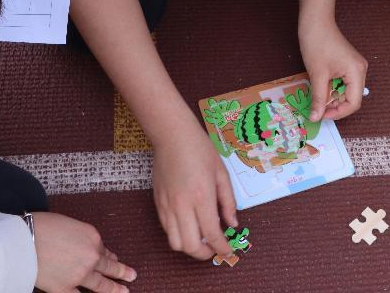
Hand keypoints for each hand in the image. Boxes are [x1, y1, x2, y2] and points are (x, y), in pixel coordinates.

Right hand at [32, 212, 135, 292]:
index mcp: (94, 238)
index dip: (109, 256)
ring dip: (114, 289)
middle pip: (110, 267)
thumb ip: (84, 239)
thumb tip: (92, 248)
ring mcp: (80, 274)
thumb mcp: (71, 225)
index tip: (113, 259)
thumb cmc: (43, 226)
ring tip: (125, 291)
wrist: (24, 240)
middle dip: (122, 272)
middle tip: (133, 276)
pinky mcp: (65, 288)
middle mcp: (92, 256)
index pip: (104, 250)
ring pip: (101, 285)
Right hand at [152, 120, 237, 261]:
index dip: (221, 248)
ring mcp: (167, 206)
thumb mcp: (221, 173)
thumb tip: (232, 224)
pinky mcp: (157, 203)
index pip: (211, 235)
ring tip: (201, 239)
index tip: (228, 251)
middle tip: (215, 249)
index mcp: (202, 197)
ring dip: (189, 247)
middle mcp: (182, 206)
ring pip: (174, 243)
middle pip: (190, 246)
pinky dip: (178, 235)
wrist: (172, 136)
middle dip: (204, 254)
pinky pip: (166, 229)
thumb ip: (228, 201)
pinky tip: (189, 226)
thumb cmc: (200, 150)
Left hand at [298, 18, 366, 121]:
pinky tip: (320, 87)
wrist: (315, 22)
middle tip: (317, 108)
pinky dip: (332, 88)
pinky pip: (342, 82)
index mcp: (357, 72)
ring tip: (317, 97)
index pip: (354, 103)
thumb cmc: (317, 44)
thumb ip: (319, 98)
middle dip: (335, 105)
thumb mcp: (317, 75)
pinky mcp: (347, 64)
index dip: (338, 113)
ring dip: (332, 97)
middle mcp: (360, 70)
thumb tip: (315, 118)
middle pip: (351, 98)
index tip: (321, 115)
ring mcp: (354, 67)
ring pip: (346, 91)